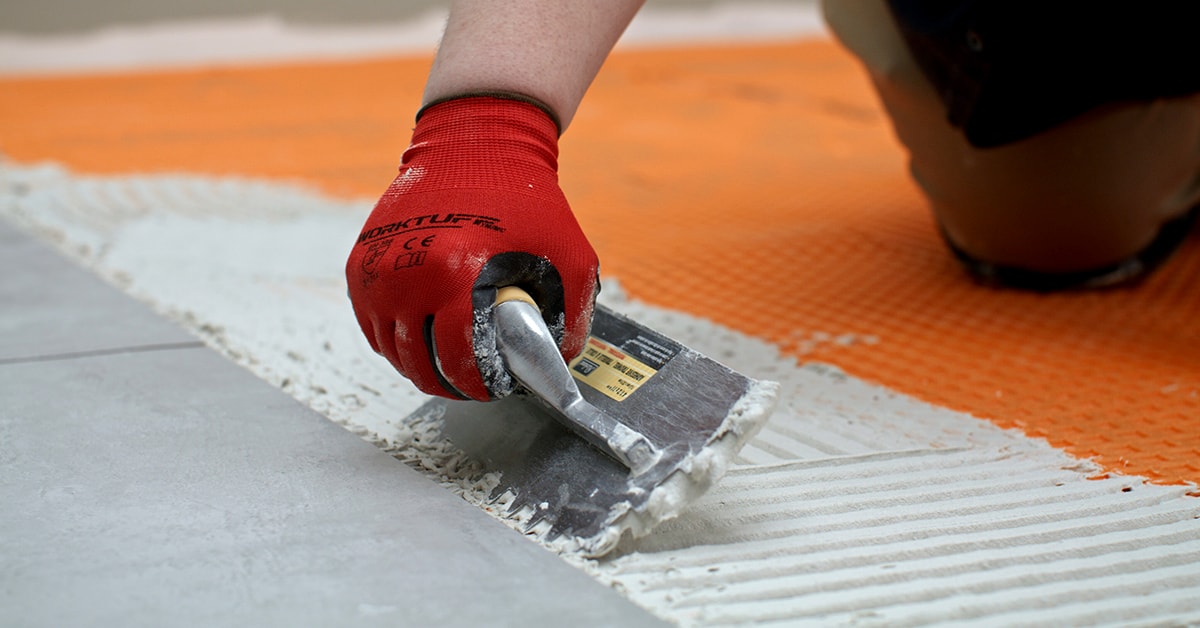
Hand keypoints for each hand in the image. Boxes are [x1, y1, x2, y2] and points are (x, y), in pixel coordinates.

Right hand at [346, 95, 599, 400]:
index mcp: (457, 277)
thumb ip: (571, 317)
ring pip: (391, 350)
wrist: (474, 145)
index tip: (493, 388)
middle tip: (472, 385)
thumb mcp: (569, 257)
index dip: (478, 384)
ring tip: (447, 368)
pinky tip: (421, 341)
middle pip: (420, 364)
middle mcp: (408, 276)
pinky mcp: (360, 263)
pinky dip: (395, 340)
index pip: (459, 360)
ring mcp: (377, 271)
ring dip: (419, 366)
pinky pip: (372, 324)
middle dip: (449, 383)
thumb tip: (558, 366)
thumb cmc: (527, 201)